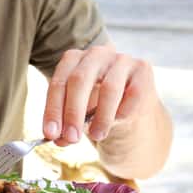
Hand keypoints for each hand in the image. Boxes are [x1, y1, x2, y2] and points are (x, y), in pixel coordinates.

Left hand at [42, 45, 158, 145]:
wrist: (129, 104)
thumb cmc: (96, 107)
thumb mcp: (78, 115)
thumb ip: (67, 125)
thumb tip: (58, 139)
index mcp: (73, 59)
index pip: (58, 83)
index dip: (53, 109)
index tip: (50, 133)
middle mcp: (95, 54)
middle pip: (79, 80)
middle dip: (73, 112)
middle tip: (71, 138)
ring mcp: (121, 59)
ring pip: (109, 88)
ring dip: (101, 117)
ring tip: (96, 136)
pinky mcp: (143, 69)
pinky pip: (133, 93)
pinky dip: (124, 111)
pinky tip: (119, 122)